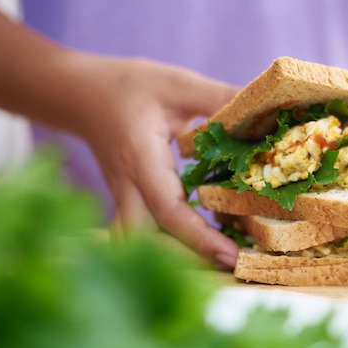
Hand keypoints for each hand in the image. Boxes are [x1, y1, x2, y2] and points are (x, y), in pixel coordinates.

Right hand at [71, 56, 240, 267]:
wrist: (81, 95)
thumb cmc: (128, 86)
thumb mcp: (176, 84)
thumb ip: (219, 98)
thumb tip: (266, 112)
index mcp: (141, 159)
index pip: (167, 208)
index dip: (199, 236)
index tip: (230, 256)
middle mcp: (128, 188)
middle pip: (151, 241)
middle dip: (189, 259)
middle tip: (233, 264)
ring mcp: (125, 200)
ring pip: (142, 244)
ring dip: (177, 256)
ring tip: (222, 258)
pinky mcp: (129, 204)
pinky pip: (145, 235)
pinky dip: (171, 246)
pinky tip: (203, 242)